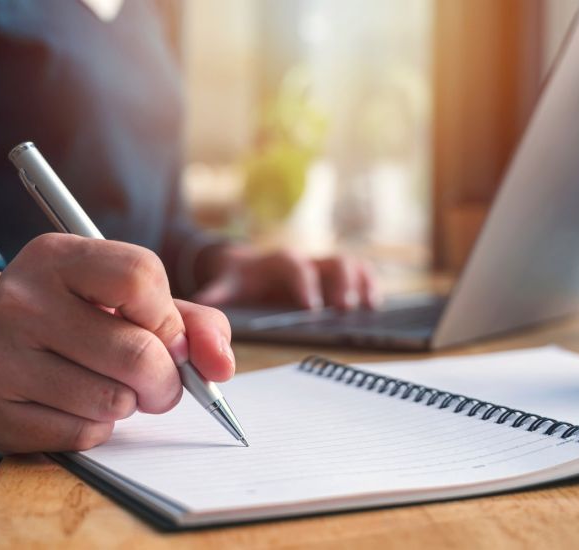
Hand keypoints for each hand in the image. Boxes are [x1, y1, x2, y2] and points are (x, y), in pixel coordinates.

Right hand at [0, 234, 233, 453]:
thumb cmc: (80, 316)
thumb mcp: (133, 301)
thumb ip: (193, 324)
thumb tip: (221, 367)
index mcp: (57, 255)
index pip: (141, 277)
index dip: (170, 320)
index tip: (169, 338)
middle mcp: (19, 297)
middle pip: (137, 353)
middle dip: (165, 380)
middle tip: (157, 382)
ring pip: (112, 401)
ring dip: (127, 404)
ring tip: (106, 385)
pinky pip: (80, 434)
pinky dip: (95, 429)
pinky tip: (73, 405)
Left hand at [193, 246, 379, 310]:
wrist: (246, 267)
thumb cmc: (239, 280)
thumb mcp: (225, 285)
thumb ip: (217, 294)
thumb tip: (204, 302)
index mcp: (277, 262)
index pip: (294, 266)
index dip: (304, 283)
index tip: (310, 307)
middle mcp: (305, 260)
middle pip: (330, 262)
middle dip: (340, 284)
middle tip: (344, 308)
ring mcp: (322, 267)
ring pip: (349, 264)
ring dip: (359, 283)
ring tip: (367, 307)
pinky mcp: (335, 277)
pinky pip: (359, 272)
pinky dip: (369, 284)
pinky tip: (374, 304)